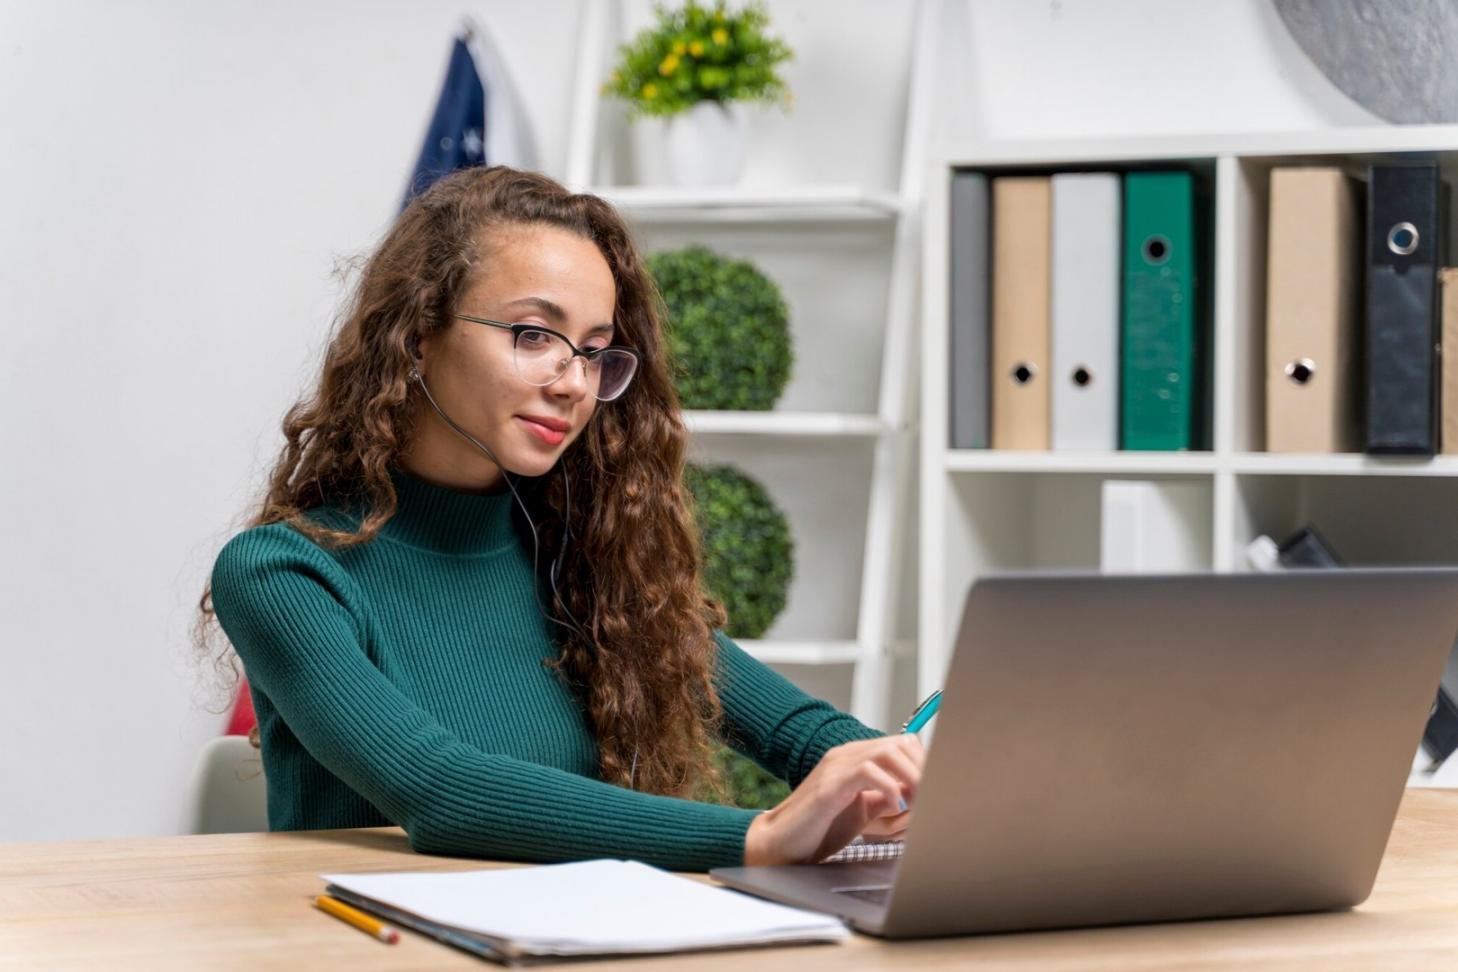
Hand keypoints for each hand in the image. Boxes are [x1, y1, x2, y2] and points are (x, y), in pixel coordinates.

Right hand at [743, 735, 923, 865]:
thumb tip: (921, 799)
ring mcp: (836, 767)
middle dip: (922, 769)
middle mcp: (846, 756)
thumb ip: (886, 799)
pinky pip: (867, 771)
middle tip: (929, 796)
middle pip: (900, 743)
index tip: (934, 789)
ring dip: (911, 777)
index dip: (923, 764)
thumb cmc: (819, 829)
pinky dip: (889, 788)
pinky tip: (894, 807)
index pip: (901, 744)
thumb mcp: (862, 811)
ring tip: (915, 801)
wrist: (780, 843)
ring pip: (888, 752)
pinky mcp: (829, 785)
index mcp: (855, 760)